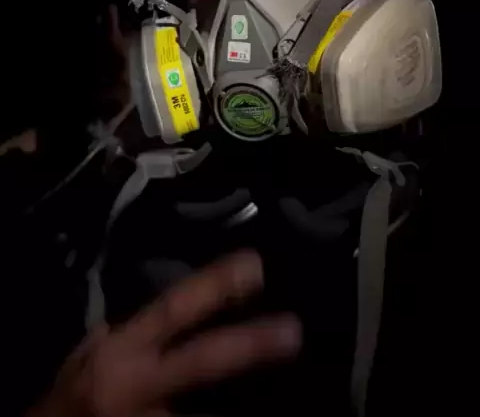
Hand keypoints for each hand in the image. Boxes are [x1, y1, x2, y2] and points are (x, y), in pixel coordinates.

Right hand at [29, 251, 300, 416]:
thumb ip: (128, 335)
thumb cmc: (68, 398)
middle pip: (201, 362)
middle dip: (248, 346)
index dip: (213, 287)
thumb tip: (175, 310)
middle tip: (293, 332)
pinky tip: (254, 414)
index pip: (171, 310)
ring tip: (296, 402)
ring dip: (246, 408)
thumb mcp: (88, 357)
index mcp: (123, 352)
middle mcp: (140, 387)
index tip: (254, 266)